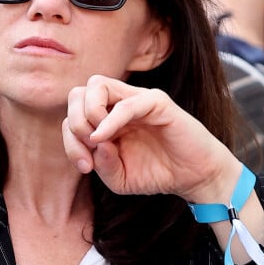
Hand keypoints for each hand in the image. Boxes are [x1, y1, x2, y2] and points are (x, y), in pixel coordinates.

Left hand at [62, 75, 241, 202]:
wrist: (192, 177)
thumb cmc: (157, 174)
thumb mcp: (119, 179)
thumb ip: (101, 164)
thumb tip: (94, 142)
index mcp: (107, 119)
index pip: (73, 113)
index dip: (70, 140)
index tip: (85, 166)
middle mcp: (118, 104)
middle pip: (79, 92)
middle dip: (75, 122)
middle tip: (89, 149)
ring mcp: (137, 100)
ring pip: (97, 85)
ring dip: (88, 114)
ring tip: (98, 140)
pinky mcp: (157, 103)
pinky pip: (127, 102)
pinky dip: (110, 120)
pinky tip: (105, 139)